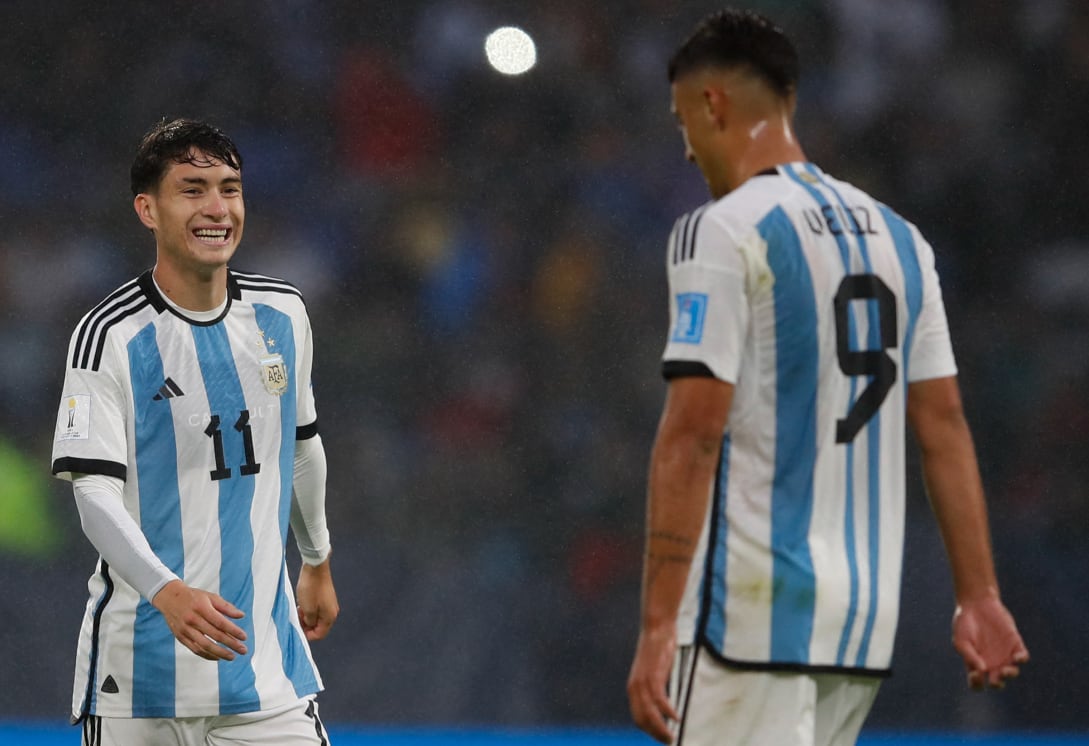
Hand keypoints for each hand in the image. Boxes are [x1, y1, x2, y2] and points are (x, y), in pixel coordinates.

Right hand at [151, 580, 246, 660]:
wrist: (169, 598)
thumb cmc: (193, 597)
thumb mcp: (210, 596)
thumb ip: (226, 607)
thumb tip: (241, 616)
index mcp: (202, 608)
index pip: (220, 622)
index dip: (233, 631)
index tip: (244, 637)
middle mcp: (193, 620)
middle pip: (214, 636)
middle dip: (231, 644)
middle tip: (243, 650)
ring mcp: (185, 630)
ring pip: (204, 646)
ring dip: (220, 653)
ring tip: (232, 656)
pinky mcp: (180, 637)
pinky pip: (195, 649)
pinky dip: (207, 655)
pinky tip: (217, 657)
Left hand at [296, 558, 338, 640]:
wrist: (315, 568)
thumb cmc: (311, 588)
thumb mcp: (307, 609)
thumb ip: (310, 622)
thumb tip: (310, 625)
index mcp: (330, 616)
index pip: (320, 634)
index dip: (308, 635)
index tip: (298, 630)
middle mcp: (332, 611)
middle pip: (319, 626)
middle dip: (307, 625)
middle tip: (297, 619)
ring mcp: (329, 603)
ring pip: (317, 617)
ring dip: (307, 617)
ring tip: (299, 610)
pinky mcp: (326, 596)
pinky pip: (318, 609)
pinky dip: (309, 610)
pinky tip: (302, 604)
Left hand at [627, 625, 678, 743]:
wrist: (656, 627)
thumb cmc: (658, 648)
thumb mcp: (654, 671)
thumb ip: (656, 686)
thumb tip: (666, 703)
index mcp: (633, 687)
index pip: (638, 717)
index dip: (649, 730)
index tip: (661, 737)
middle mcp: (635, 687)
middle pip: (642, 719)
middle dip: (655, 734)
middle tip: (669, 741)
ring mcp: (644, 682)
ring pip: (650, 714)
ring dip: (662, 728)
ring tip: (672, 737)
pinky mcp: (654, 676)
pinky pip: (660, 701)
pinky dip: (669, 712)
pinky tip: (677, 718)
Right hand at [952, 594, 1028, 689]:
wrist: (976, 603)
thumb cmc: (964, 622)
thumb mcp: (961, 640)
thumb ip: (969, 656)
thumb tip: (982, 671)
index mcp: (975, 663)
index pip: (977, 683)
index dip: (977, 684)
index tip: (976, 674)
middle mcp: (991, 662)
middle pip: (998, 682)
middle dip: (998, 684)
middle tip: (996, 678)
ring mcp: (1004, 654)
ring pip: (1012, 672)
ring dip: (1010, 674)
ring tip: (1006, 670)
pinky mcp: (1015, 643)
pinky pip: (1023, 657)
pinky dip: (1022, 659)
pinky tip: (1018, 658)